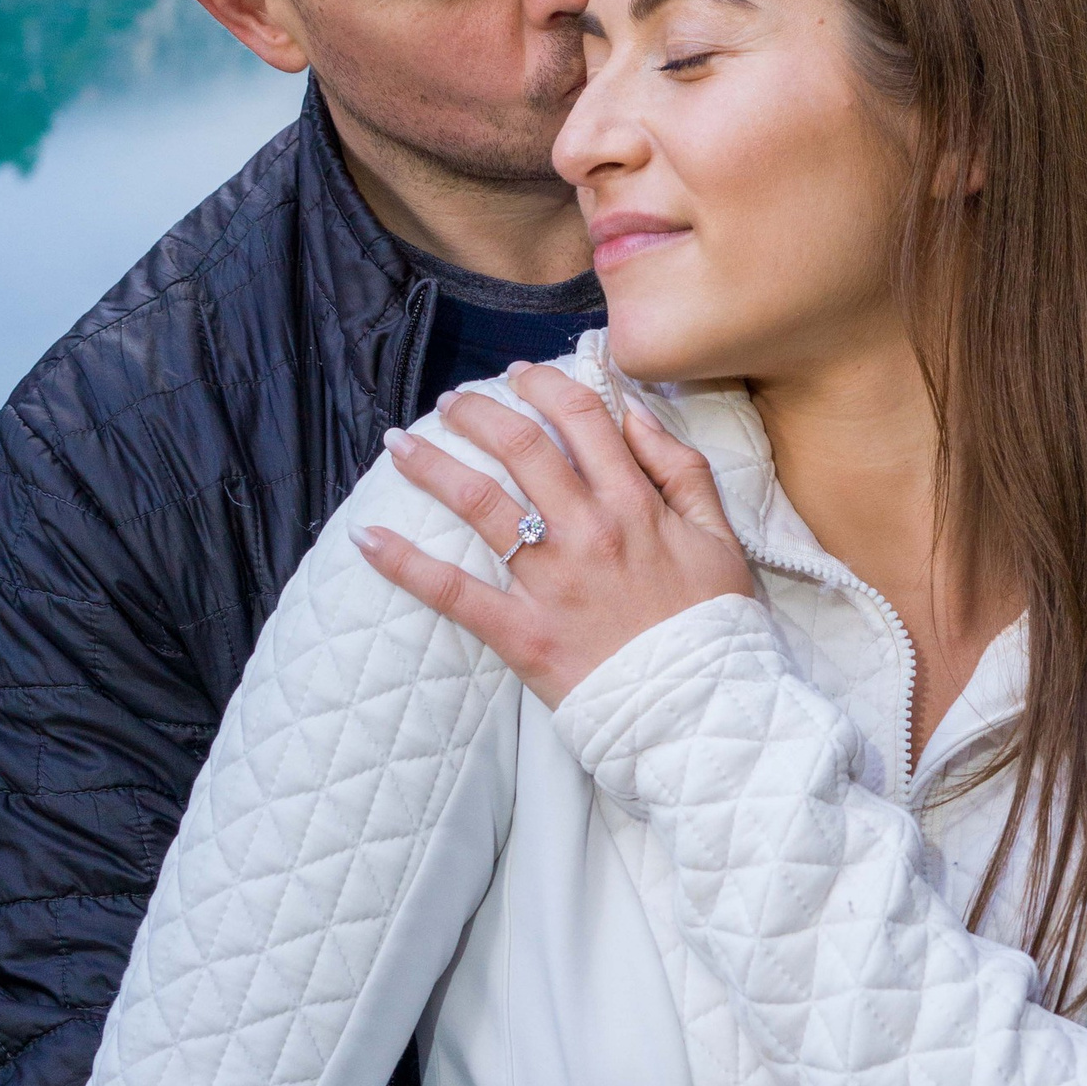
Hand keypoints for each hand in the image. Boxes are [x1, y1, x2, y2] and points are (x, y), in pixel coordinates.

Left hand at [357, 362, 754, 709]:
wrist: (701, 711)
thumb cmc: (712, 624)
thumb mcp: (718, 534)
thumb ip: (679, 468)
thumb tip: (635, 412)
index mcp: (634, 502)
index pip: (580, 417)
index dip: (543, 385)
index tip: (517, 374)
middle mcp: (587, 530)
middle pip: (520, 446)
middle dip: (478, 413)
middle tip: (451, 402)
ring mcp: (550, 581)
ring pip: (480, 502)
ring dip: (432, 465)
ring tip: (399, 443)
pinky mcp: (521, 632)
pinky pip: (453, 592)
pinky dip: (405, 563)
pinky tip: (369, 537)